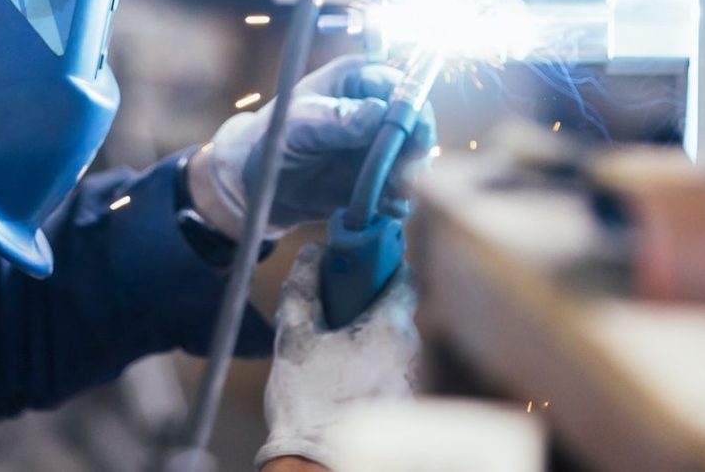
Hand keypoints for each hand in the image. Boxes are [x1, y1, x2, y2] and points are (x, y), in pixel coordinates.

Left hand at [186, 56, 433, 240]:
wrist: (258, 183)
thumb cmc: (272, 138)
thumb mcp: (297, 125)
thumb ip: (335, 119)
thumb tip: (376, 112)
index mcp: (356, 80)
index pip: (401, 85)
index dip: (413, 109)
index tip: (414, 139)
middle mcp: (375, 108)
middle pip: (416, 124)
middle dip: (415, 152)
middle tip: (404, 178)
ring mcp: (379, 144)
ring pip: (413, 159)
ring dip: (408, 181)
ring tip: (389, 198)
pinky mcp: (379, 177)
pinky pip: (400, 189)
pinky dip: (397, 201)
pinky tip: (383, 209)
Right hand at [258, 244, 418, 467]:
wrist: (319, 463)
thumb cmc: (308, 402)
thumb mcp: (295, 338)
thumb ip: (303, 290)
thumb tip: (311, 255)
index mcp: (389, 329)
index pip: (404, 277)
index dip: (386, 260)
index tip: (365, 254)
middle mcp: (409, 352)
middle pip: (395, 308)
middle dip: (367, 297)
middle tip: (335, 295)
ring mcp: (409, 380)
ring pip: (391, 339)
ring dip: (367, 331)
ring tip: (330, 339)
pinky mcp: (401, 401)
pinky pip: (390, 366)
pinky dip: (370, 359)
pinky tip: (339, 371)